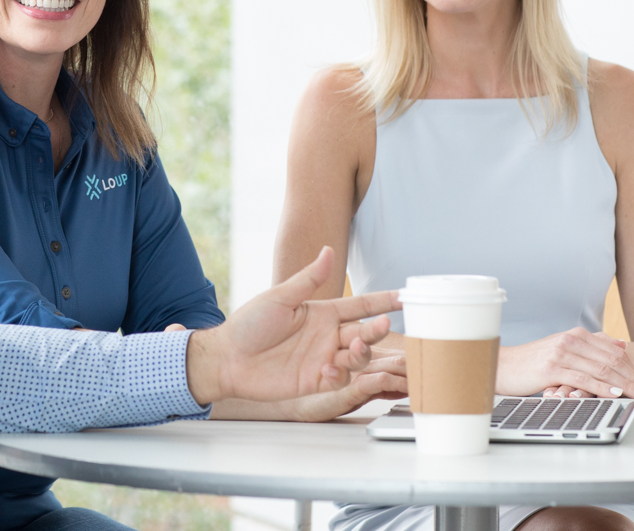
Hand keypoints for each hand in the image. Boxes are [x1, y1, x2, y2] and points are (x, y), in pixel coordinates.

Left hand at [184, 246, 399, 405]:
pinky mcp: (315, 382)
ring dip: (360, 352)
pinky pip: (339, 380)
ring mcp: (323, 359)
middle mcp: (327, 336)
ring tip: (351, 347)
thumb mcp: (279, 298)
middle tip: (383, 325)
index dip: (382, 301)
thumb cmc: (249, 324)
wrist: (228, 358)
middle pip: (364, 332)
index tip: (405, 296)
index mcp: (322, 312)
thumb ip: (308, 279)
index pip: (360, 305)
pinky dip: (338, 375)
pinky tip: (326, 370)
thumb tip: (328, 250)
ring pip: (357, 357)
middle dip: (377, 329)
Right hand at [497, 328, 633, 398]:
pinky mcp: (551, 369)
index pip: (613, 351)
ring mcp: (560, 354)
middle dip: (633, 377)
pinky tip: (614, 394)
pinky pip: (583, 379)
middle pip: (611, 360)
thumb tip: (620, 344)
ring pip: (601, 370)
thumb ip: (590, 345)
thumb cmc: (532, 361)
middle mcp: (569, 341)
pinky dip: (602, 388)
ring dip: (624, 385)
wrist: (502, 366)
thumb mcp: (561, 349)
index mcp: (574, 335)